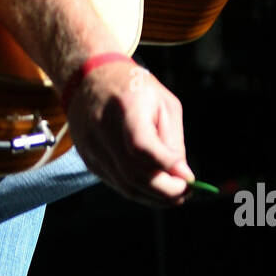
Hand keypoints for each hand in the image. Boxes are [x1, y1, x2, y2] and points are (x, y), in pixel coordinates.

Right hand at [65, 60, 194, 206]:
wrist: (89, 78)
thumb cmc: (133, 88)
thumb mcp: (164, 105)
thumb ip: (173, 142)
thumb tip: (183, 176)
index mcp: (125, 106)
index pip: (141, 146)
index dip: (166, 166)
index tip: (188, 177)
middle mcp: (102, 128)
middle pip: (134, 174)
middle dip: (165, 191)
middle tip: (186, 193)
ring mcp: (91, 146)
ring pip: (125, 185)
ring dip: (154, 197)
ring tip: (175, 195)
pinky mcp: (88, 159)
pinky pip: (116, 183)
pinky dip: (139, 191)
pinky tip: (155, 188)